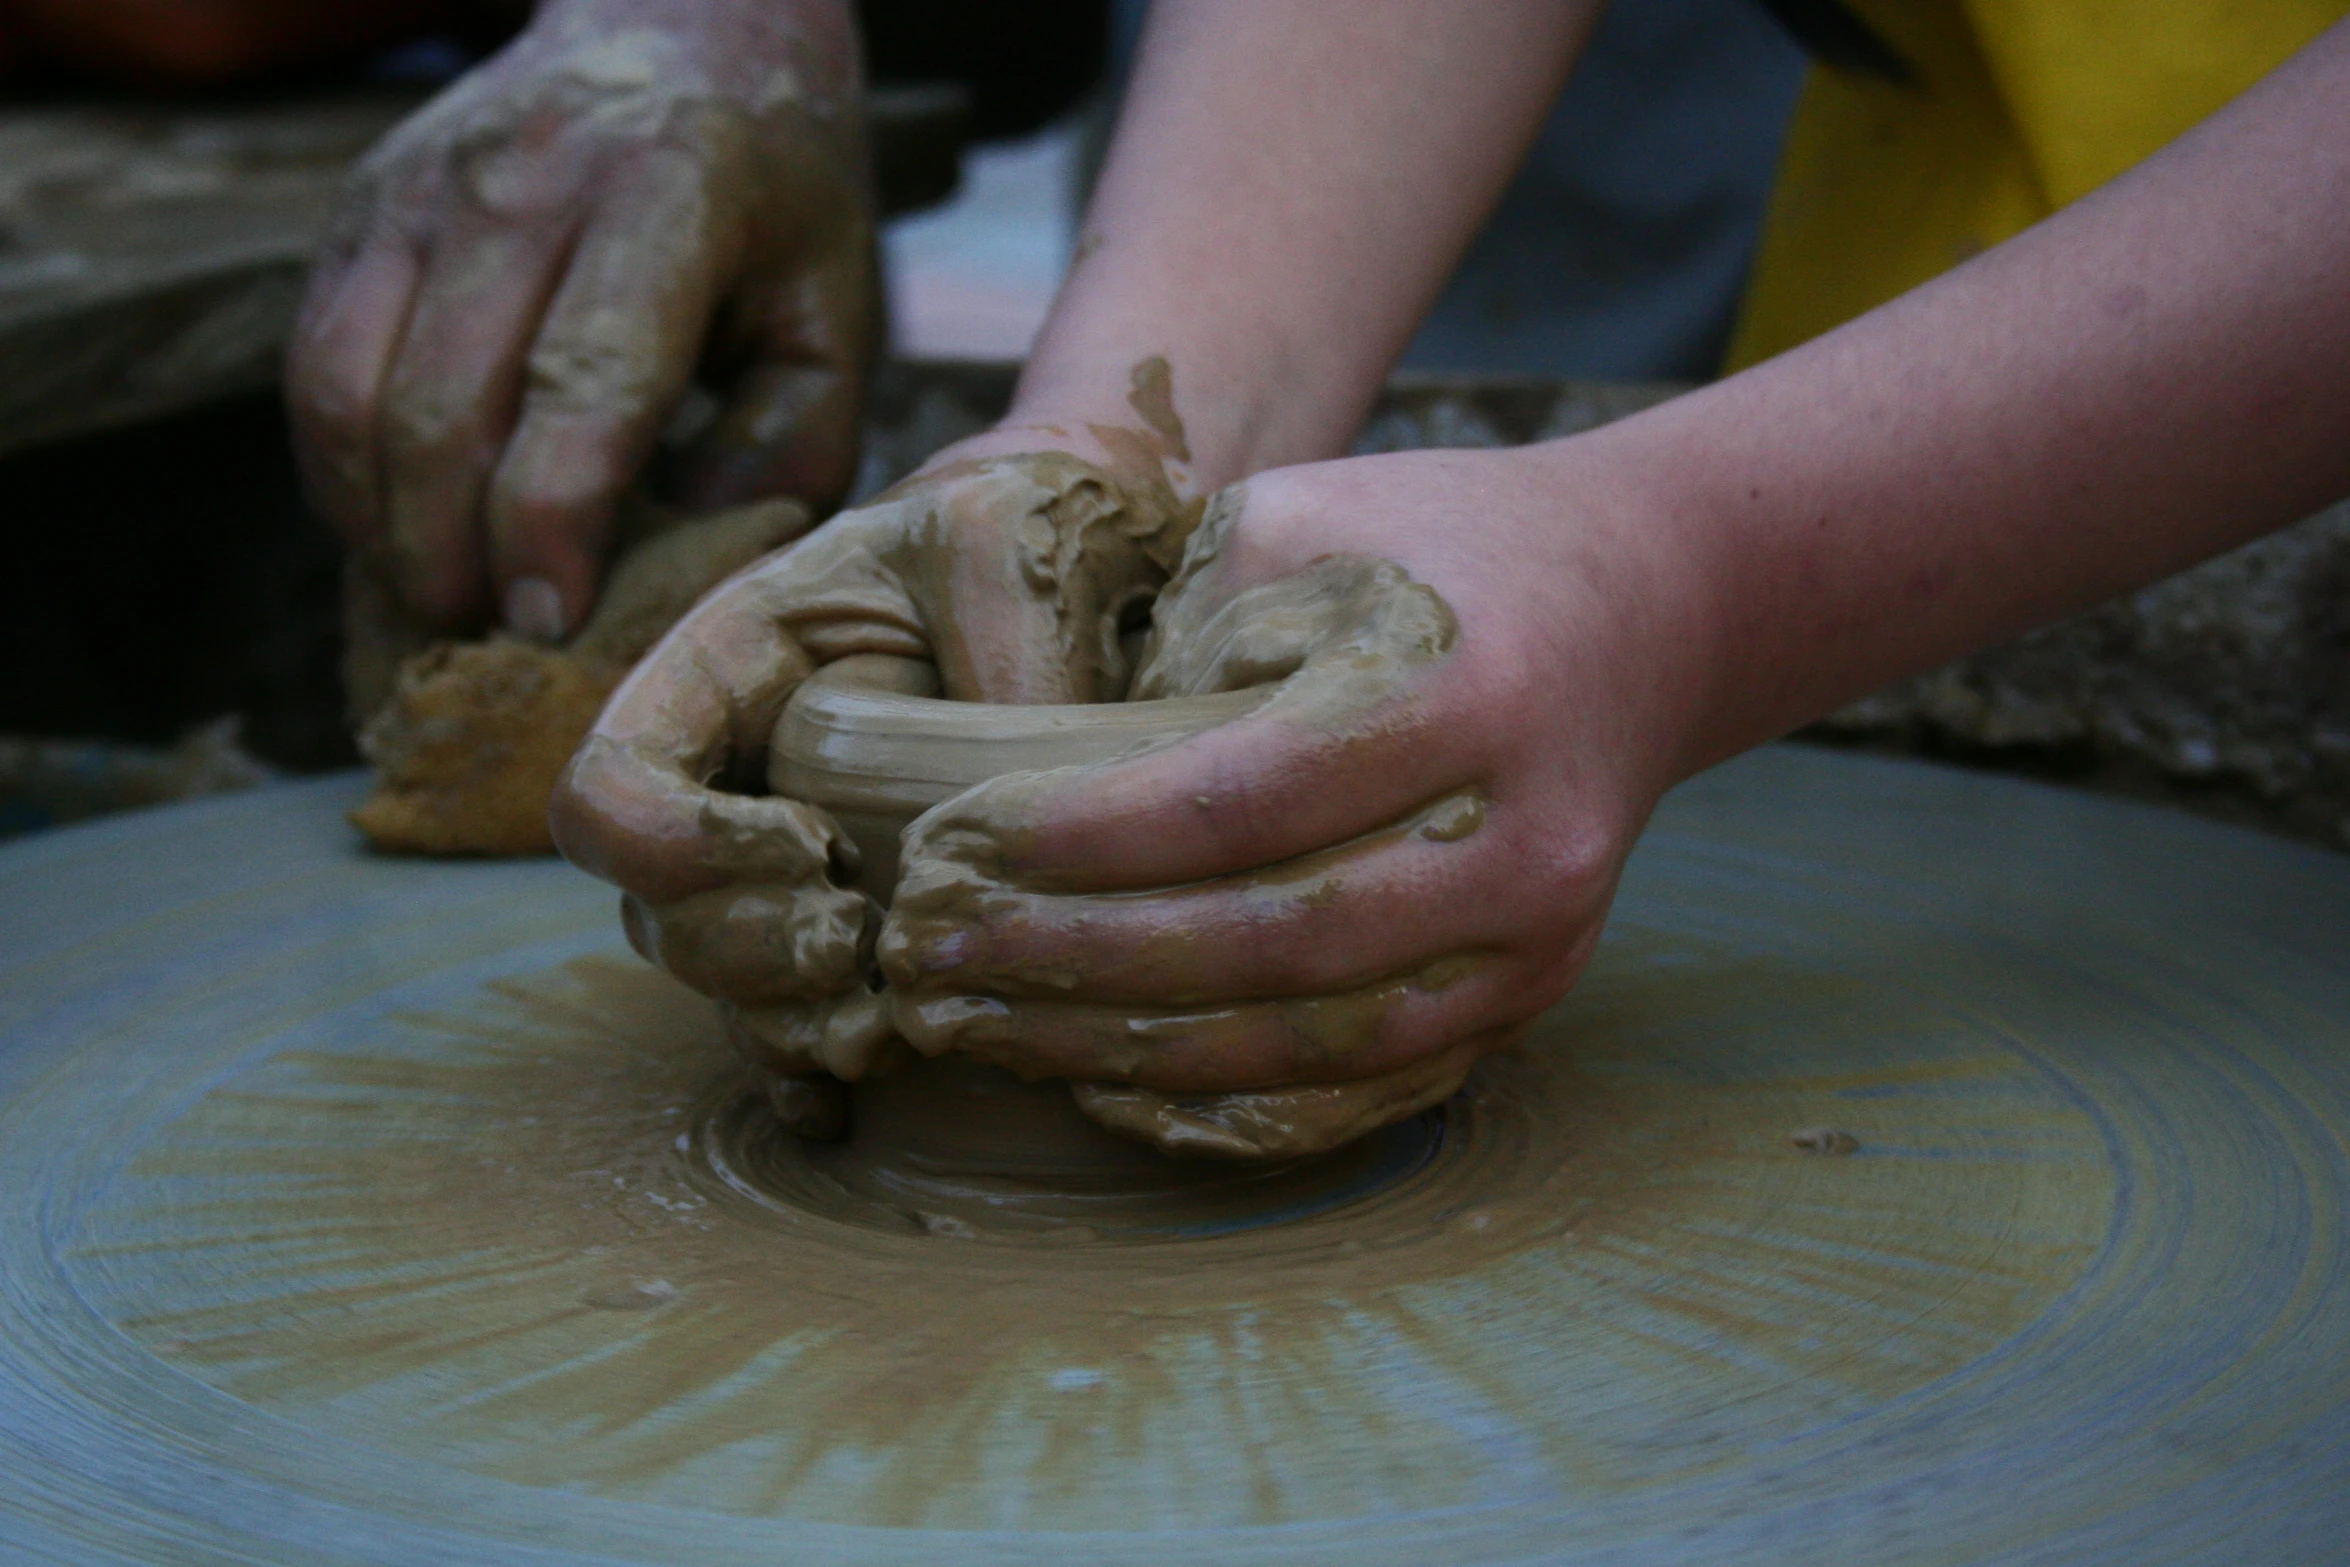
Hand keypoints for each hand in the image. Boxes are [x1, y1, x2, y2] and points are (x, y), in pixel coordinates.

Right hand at [288, 0, 874, 644]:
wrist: (684, 25)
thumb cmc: (777, 199)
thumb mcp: (834, 313)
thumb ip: (789, 447)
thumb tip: (687, 572)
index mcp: (667, 196)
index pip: (582, 376)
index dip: (551, 517)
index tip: (549, 621)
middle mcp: (523, 180)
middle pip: (441, 403)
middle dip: (453, 553)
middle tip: (490, 645)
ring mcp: (421, 188)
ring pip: (348, 392)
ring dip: (381, 526)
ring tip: (442, 603)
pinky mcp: (361, 210)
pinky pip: (315, 367)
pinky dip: (342, 471)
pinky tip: (401, 529)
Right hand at [549, 434, 1200, 1127]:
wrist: (1068, 573)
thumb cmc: (1021, 537)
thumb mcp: (1009, 547)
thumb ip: (1001, 652)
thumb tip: (1017, 803)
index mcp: (722, 668)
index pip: (612, 783)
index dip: (678, 846)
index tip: (808, 847)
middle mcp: (726, 776)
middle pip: (654, 913)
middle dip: (748, 952)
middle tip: (860, 946)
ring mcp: (771, 860)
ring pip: (715, 981)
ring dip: (783, 1023)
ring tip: (887, 1029)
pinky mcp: (839, 919)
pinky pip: (780, 1020)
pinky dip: (804, 1071)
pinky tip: (852, 1102)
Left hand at [873, 444, 1717, 1154]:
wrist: (1645, 607)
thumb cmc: (1441, 543)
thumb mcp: (1304, 519)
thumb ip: (1186, 633)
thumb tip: (1050, 778)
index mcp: (1458, 688)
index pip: (1242, 797)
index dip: (1086, 840)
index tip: (953, 846)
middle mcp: (1516, 833)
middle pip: (1269, 942)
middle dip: (1076, 964)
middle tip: (932, 962)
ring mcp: (1538, 935)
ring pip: (1312, 1040)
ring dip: (1130, 1049)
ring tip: (986, 1029)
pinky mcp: (1530, 992)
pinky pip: (1368, 1086)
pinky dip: (1231, 1099)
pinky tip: (1110, 1080)